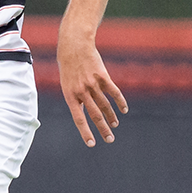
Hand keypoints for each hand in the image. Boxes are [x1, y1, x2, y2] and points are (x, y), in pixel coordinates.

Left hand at [57, 31, 126, 145]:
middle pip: (95, 115)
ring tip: (115, 125)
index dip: (85, 132)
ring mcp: (92, 84)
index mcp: (70, 96)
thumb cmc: (69, 68)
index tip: (92, 144)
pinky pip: (114, 93)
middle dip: (103, 129)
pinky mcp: (103, 77)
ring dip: (111, 117)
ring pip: (105, 105)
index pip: (79, 119)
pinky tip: (124, 110)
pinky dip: (120, 102)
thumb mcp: (67, 85)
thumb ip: (77, 99)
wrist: (73, 48)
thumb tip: (85, 115)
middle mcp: (81, 92)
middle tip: (110, 140)